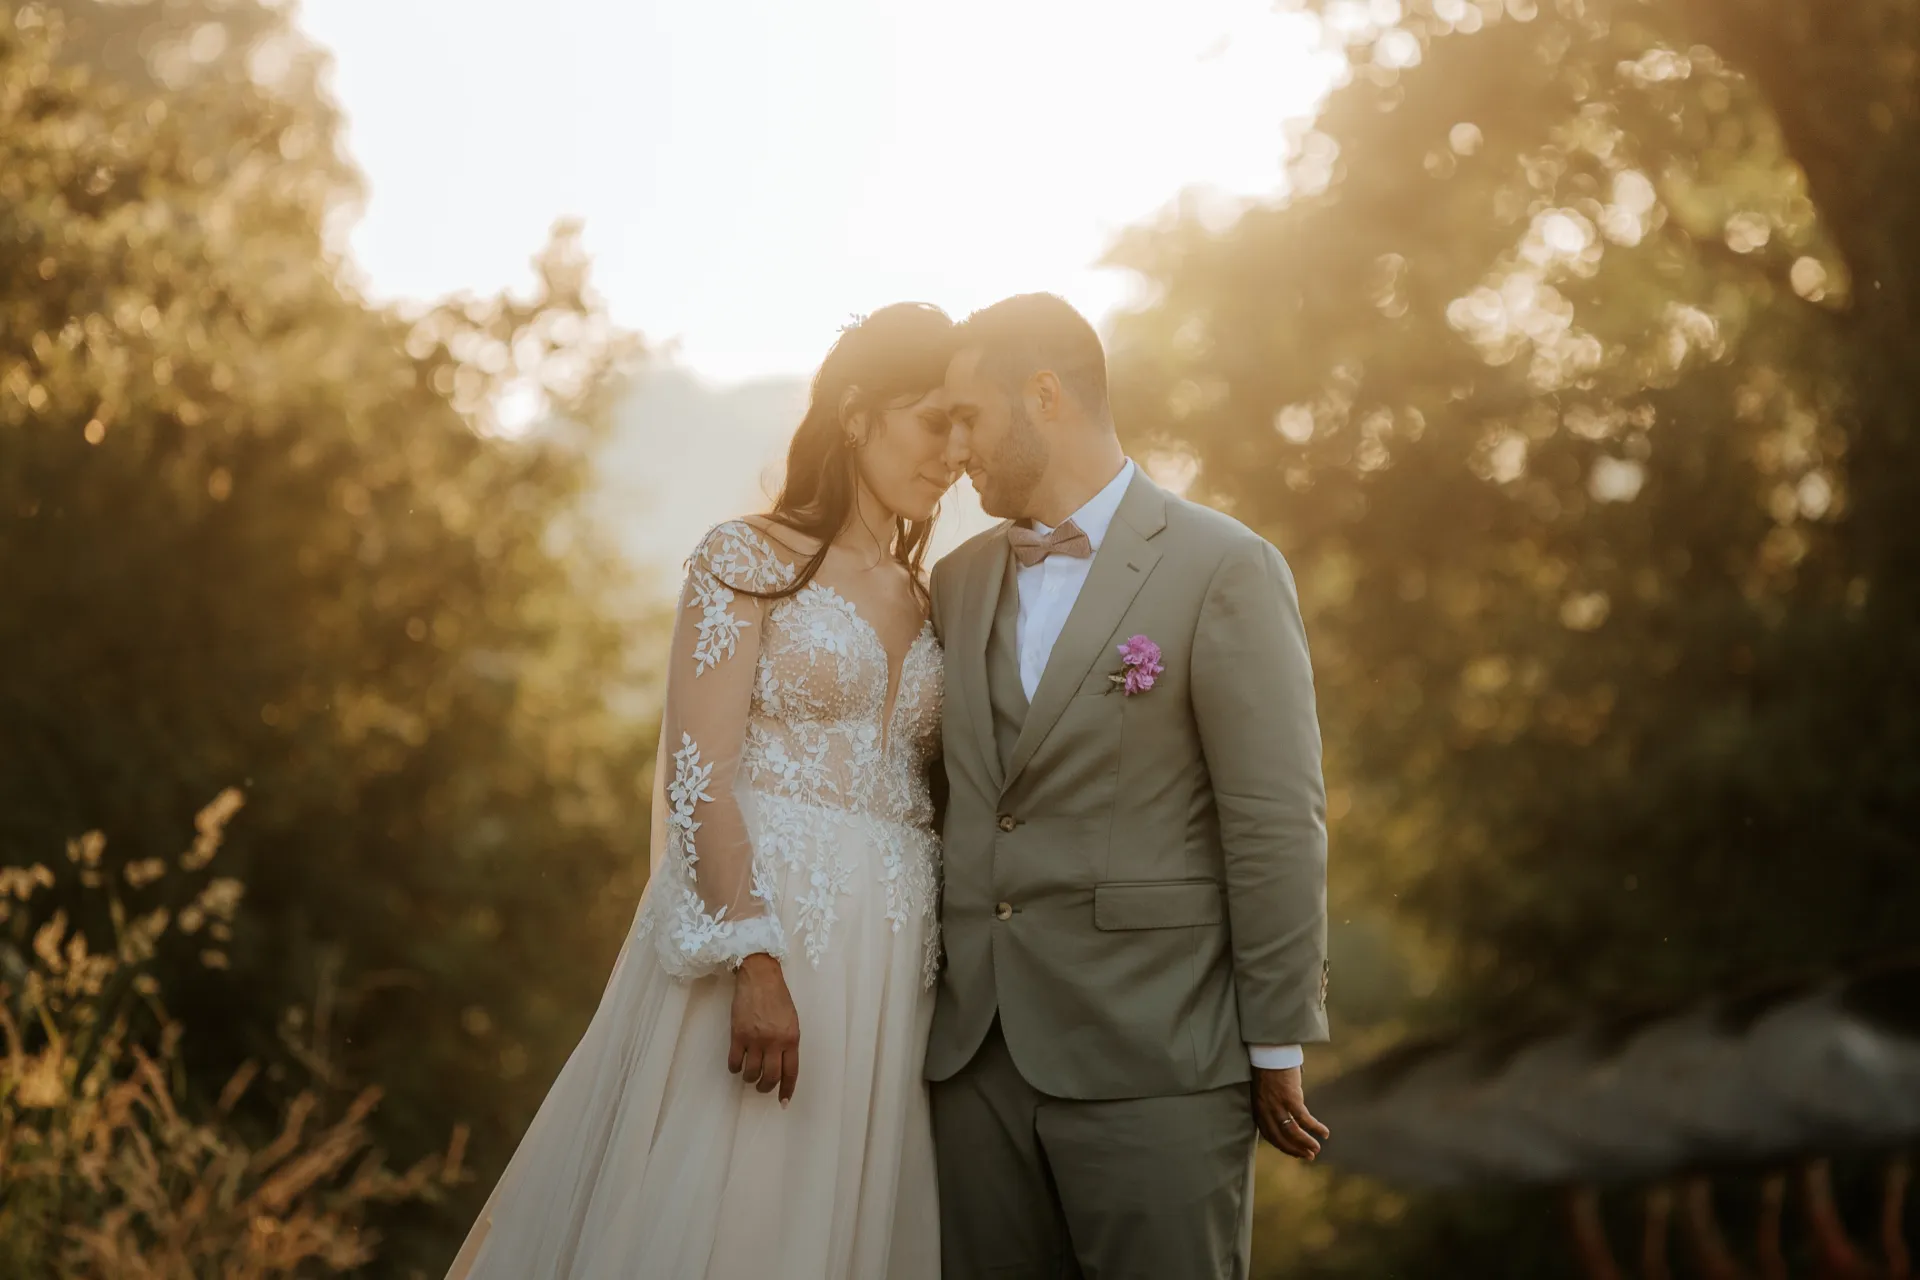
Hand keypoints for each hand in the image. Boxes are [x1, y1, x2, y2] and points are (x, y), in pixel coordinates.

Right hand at [729, 953, 799, 1105]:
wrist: (759, 978)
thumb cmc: (777, 997)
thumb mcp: (791, 1020)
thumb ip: (788, 1042)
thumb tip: (781, 1064)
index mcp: (792, 1038)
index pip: (791, 1072)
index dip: (787, 1090)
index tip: (783, 1101)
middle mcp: (775, 1042)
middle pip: (771, 1077)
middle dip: (766, 1088)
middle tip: (762, 1087)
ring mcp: (755, 1039)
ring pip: (751, 1073)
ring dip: (749, 1079)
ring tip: (749, 1076)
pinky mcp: (737, 1035)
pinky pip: (735, 1062)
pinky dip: (735, 1068)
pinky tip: (736, 1066)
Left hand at [1253, 1065, 1329, 1160]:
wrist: (1270, 1050)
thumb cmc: (1269, 1068)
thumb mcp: (1265, 1090)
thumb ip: (1271, 1104)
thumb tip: (1285, 1116)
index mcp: (1259, 1109)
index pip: (1270, 1135)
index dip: (1283, 1146)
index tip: (1295, 1152)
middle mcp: (1266, 1110)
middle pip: (1280, 1137)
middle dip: (1295, 1149)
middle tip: (1308, 1156)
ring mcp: (1277, 1104)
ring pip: (1292, 1132)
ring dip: (1305, 1143)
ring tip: (1316, 1149)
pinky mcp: (1290, 1098)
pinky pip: (1303, 1119)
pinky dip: (1315, 1128)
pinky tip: (1324, 1132)